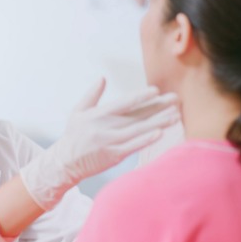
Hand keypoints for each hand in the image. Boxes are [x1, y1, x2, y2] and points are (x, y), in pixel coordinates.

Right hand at [20, 78, 178, 209]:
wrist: (65, 163)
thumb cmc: (73, 136)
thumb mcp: (78, 112)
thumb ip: (91, 95)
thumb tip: (102, 78)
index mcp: (98, 114)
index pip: (124, 103)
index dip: (141, 96)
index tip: (156, 90)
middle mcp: (105, 127)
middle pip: (136, 115)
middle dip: (157, 107)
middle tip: (175, 99)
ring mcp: (110, 142)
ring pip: (138, 130)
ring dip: (158, 122)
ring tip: (175, 115)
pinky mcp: (113, 156)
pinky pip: (133, 147)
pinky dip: (146, 140)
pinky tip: (160, 133)